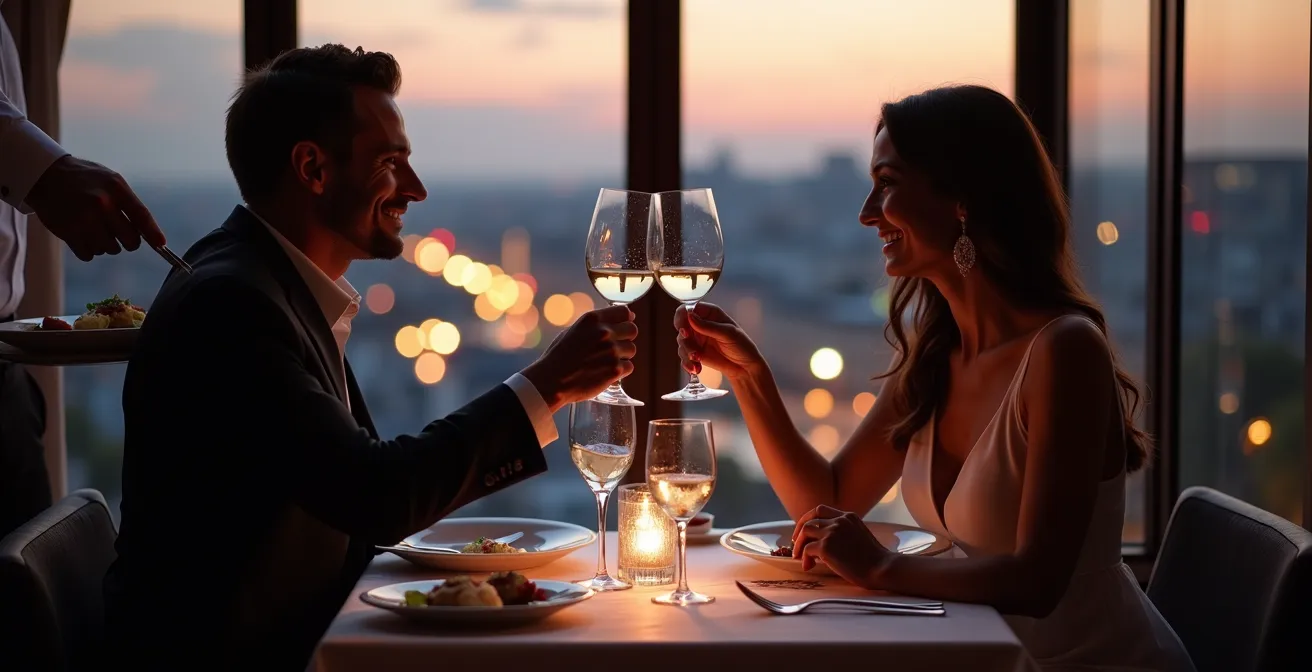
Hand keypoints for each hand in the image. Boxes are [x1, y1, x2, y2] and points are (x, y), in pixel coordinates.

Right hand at [26, 155, 166, 260]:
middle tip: (118, 231)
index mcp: (116, 189)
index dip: (153, 234)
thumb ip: (130, 204)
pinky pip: (89, 255)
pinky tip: (82, 234)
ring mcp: (84, 220)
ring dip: (105, 244)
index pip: (142, 216)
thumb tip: (153, 235)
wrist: (45, 175)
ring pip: (110, 249)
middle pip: (130, 241)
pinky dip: (88, 249)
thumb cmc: (85, 179)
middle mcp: (101, 204)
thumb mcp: (112, 181)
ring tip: (94, 227)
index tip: (161, 245)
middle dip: (128, 240)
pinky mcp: (68, 232)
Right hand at [521, 304, 637, 411]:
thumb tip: (612, 324)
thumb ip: (593, 327)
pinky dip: (621, 371)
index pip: (624, 312)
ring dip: (623, 355)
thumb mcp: (573, 331)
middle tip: (617, 346)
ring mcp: (611, 351)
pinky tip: (607, 372)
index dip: (627, 319)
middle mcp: (604, 332)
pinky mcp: (615, 369)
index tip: (626, 323)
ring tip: (607, 362)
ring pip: (631, 349)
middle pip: (632, 330)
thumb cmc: (559, 357)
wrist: (552, 381)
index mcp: (593, 319)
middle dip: (626, 337)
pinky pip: (629, 367)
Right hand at [674, 302, 764, 380]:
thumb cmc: (742, 346)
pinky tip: (696, 368)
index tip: (684, 330)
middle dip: (685, 339)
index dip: (683, 317)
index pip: (689, 308)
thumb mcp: (728, 333)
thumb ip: (709, 326)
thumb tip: (690, 316)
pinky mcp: (695, 353)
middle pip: (682, 326)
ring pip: (681, 342)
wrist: (745, 368)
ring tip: (697, 360)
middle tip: (692, 349)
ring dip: (686, 353)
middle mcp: (701, 324)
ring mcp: (697, 339)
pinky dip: (687, 363)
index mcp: (710, 314)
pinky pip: (684, 356)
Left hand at [792, 505, 892, 588]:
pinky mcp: (826, 547)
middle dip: (799, 532)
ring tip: (800, 557)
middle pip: (810, 520)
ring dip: (799, 545)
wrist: (881, 568)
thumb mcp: (859, 536)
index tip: (803, 530)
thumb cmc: (873, 559)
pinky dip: (804, 558)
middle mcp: (839, 521)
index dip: (807, 519)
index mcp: (848, 516)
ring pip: (805, 532)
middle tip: (796, 545)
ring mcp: (832, 532)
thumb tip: (820, 543)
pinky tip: (808, 566)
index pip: (820, 510)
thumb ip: (843, 533)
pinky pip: (807, 549)